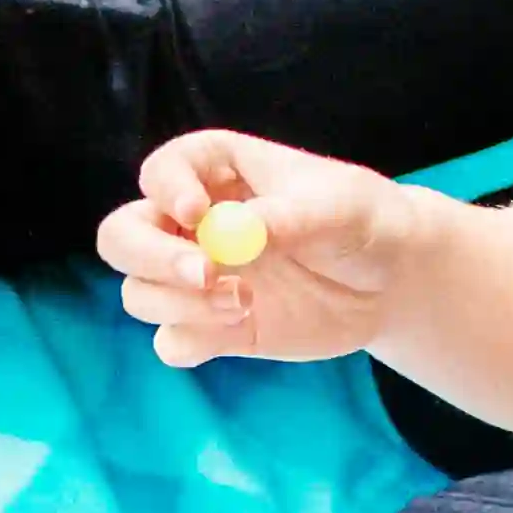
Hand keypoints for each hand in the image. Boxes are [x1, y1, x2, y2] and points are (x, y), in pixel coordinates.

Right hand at [94, 132, 421, 369]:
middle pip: (122, 236)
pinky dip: (189, 340)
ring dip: (179, 303)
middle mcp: (192, 226)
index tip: (197, 214)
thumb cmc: (362, 221)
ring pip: (139, 292)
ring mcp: (197, 279)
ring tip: (244, 301)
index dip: (165, 190)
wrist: (390, 283)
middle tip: (205, 274)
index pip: (162, 171)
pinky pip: (169, 341)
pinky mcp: (211, 328)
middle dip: (150, 257)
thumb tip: (237, 234)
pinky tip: (239, 327)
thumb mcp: (339, 207)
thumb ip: (287, 217)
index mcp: (217, 173)